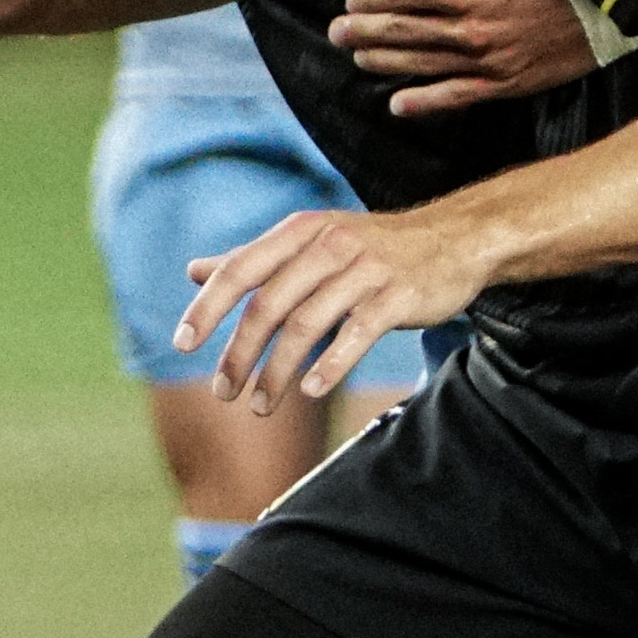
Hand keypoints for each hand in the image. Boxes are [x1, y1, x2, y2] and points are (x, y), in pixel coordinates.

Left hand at [177, 203, 482, 414]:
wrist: (456, 238)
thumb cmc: (371, 247)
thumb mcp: (310, 241)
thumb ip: (255, 259)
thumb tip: (194, 271)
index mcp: (301, 231)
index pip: (240, 269)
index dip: (208, 308)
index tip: (181, 345)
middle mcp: (329, 244)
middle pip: (269, 304)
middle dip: (240, 353)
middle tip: (224, 392)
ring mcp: (366, 269)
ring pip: (307, 325)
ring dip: (277, 371)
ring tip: (261, 405)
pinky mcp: (399, 296)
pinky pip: (357, 334)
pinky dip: (330, 364)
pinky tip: (310, 389)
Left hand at [329, 0, 595, 116]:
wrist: (611, 7)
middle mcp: (470, 27)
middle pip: (404, 29)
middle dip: (365, 29)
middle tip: (336, 30)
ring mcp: (486, 61)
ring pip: (421, 63)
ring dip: (383, 61)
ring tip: (356, 58)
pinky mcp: (504, 84)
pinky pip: (455, 97)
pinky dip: (423, 101)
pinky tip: (396, 105)